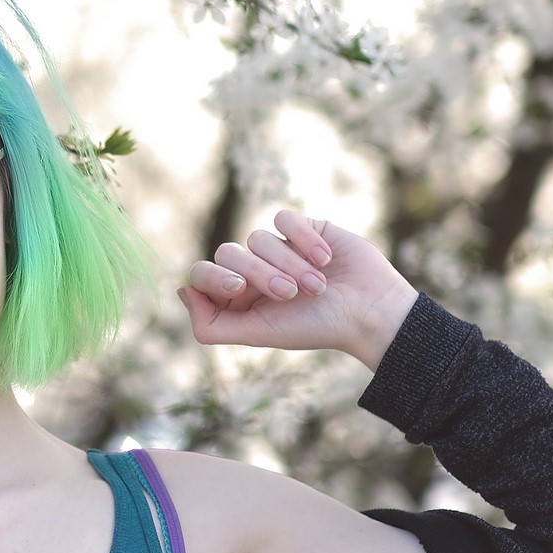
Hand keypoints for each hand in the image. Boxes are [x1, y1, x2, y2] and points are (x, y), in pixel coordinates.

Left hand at [178, 210, 417, 369]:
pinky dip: (303, 239)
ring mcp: (279, 248)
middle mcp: (254, 271)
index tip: (241, 289)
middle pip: (228, 253)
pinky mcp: (304, 228)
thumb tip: (182, 292)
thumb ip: (213, 324)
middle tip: (290, 293)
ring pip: (258, 238)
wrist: (370, 312)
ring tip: (318, 285)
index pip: (202, 274)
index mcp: (238, 298)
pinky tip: (326, 258)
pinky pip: (284, 218)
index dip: (216, 277)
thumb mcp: (260, 334)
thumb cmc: (316, 327)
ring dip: (289, 263)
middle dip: (259, 273)